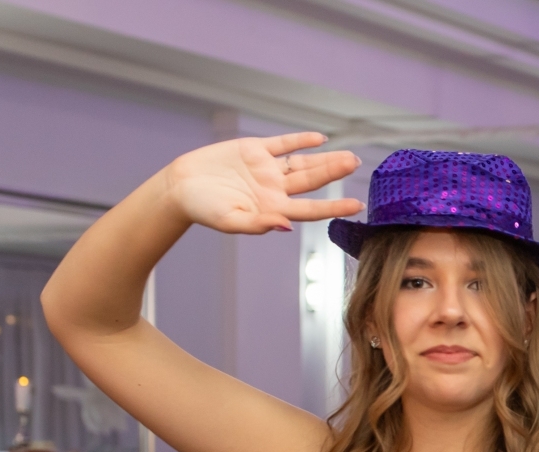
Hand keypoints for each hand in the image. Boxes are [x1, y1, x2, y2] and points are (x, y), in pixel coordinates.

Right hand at [162, 133, 361, 235]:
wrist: (180, 187)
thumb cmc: (203, 210)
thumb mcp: (230, 221)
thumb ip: (258, 225)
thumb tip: (285, 226)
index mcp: (273, 208)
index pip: (310, 209)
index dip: (334, 207)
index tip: (357, 206)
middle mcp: (274, 189)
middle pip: (312, 180)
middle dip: (335, 173)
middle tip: (358, 164)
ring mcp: (266, 169)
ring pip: (302, 162)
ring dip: (325, 159)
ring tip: (349, 156)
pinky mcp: (254, 150)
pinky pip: (282, 144)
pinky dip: (300, 140)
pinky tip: (319, 139)